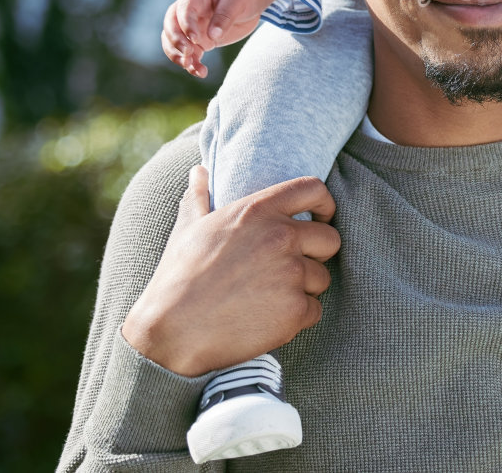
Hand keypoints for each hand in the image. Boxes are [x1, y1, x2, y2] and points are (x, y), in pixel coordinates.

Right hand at [120, 166, 339, 377]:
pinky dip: (297, 318)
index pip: (314, 189)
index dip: (325, 204)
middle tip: (292, 268)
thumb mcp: (189, 228)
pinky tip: (268, 319)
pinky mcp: (295, 311)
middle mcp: (281, 237)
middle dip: (317, 254)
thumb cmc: (178, 277)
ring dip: (304, 289)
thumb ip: (200, 196)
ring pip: (322, 278)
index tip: (321, 218)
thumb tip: (199, 170)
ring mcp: (291, 274)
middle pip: (330, 239)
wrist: (171, 330)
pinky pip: (314, 311)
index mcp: (258, 210)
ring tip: (269, 297)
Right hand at [161, 0, 281, 77]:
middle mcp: (188, 10)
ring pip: (173, 42)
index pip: (183, 8)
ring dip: (178, 56)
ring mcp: (191, 26)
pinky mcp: (198, 41)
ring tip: (192, 67)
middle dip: (176, 41)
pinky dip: (191, 64)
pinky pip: (188, 54)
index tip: (195, 39)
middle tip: (188, 53)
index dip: (186, 24)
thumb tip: (213, 36)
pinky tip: (200, 72)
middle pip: (171, 25)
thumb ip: (225, 16)